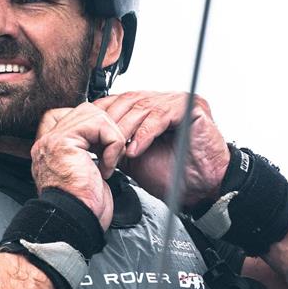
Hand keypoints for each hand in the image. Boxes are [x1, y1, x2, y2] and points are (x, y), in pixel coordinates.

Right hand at [33, 103, 126, 229]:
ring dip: (111, 136)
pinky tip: (107, 167)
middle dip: (107, 128)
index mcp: (49, 149)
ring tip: (109, 160)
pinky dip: (112, 144)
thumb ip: (86, 152)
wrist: (75, 222)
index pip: (70, 115)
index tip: (105, 148)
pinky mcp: (63, 142)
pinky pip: (100, 125)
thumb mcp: (85, 173)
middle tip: (111, 155)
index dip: (94, 125)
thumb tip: (104, 137)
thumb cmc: (82, 207)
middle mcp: (47, 142)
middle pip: (84, 110)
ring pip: (94, 113)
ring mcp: (52, 140)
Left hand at [94, 91, 229, 206]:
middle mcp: (162, 100)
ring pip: (142, 107)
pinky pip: (161, 115)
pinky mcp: (192, 107)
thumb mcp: (131, 156)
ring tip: (118, 150)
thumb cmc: (171, 173)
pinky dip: (145, 133)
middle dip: (111, 124)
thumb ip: (114, 142)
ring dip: (125, 130)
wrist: (198, 188)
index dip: (101, 115)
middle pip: (127, 101)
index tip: (89, 133)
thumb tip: (89, 138)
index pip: (117, 101)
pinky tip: (136, 149)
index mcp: (148, 107)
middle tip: (101, 145)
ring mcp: (177, 101)